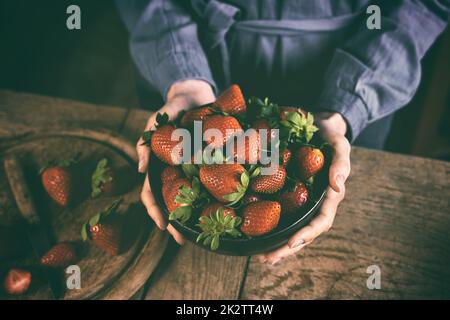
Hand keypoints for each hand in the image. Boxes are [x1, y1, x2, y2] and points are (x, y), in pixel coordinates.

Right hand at [136, 79, 214, 243]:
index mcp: (160, 165)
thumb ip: (148, 139)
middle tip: (183, 239)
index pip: (152, 192)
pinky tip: (226, 208)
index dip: (155, 210)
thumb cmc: (174, 107)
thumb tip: (141, 169)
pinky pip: (214, 180)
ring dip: (194, 215)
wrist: (196, 95)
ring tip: (202, 232)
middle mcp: (176, 171)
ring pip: (192, 196)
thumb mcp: (158, 119)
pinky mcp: (211, 163)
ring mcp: (193, 169)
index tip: (163, 226)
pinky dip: (217, 195)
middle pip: (171, 201)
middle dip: (175, 222)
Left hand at [257, 112, 350, 263]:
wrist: (317, 126)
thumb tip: (338, 188)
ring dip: (275, 245)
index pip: (320, 222)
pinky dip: (266, 225)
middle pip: (302, 233)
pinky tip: (252, 234)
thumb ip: (341, 164)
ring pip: (289, 229)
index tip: (291, 242)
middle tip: (265, 259)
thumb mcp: (339, 145)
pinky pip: (277, 213)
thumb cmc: (329, 137)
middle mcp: (313, 204)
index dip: (307, 234)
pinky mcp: (287, 195)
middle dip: (285, 248)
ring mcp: (300, 201)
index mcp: (328, 197)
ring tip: (259, 257)